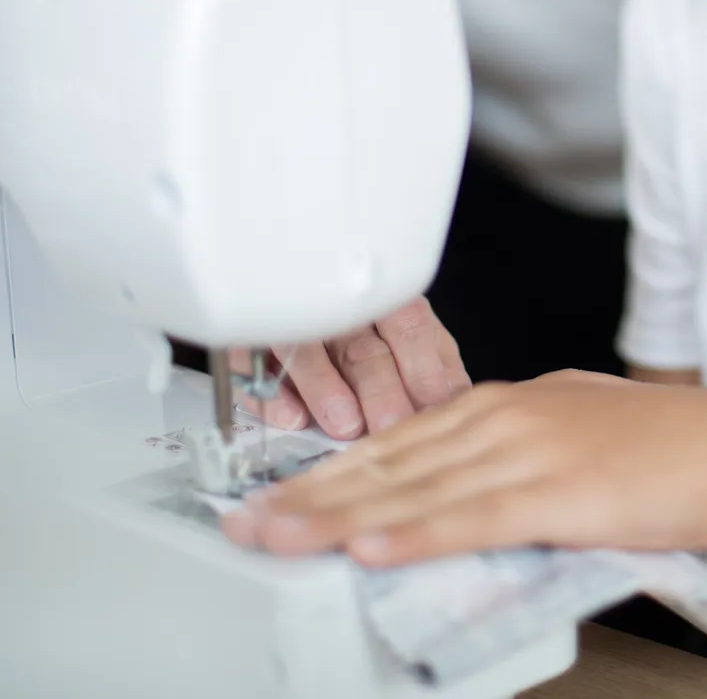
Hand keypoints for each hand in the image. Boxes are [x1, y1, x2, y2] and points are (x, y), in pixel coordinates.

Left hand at [219, 370, 706, 570]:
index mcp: (511, 402)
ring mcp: (530, 453)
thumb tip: (470, 478)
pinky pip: (472, 519)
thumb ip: (519, 447)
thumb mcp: (580, 430)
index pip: (401, 439)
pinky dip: (415, 534)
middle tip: (245, 522)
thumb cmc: (675, 448)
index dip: (333, 468)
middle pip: (390, 460)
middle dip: (310, 494)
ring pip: (414, 489)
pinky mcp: (559, 494)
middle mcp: (509, 417)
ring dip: (337, 517)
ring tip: (278, 539)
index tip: (281, 492)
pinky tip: (370, 548)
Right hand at [232, 297, 472, 439]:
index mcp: (384, 304)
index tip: (435, 411)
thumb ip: (433, 361)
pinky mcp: (247, 339)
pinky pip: (253, 360)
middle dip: (379, 389)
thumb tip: (459, 399)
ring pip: (308, 350)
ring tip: (346, 425)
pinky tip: (289, 416)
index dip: (424, 370)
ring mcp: (290, 323)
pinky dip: (271, 391)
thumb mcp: (408, 333)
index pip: (411, 329)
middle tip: (391, 425)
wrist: (286, 282)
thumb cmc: (363, 327)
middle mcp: (337, 311)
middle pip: (362, 347)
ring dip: (327, 388)